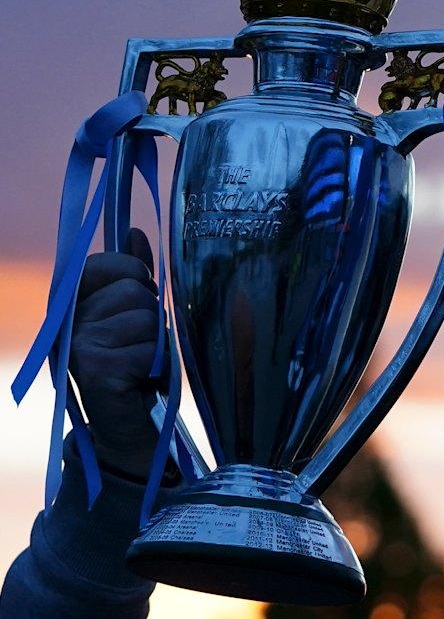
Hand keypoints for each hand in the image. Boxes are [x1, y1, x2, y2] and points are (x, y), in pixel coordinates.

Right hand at [69, 229, 166, 480]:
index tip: (135, 303)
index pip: (106, 263)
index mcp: (73, 303)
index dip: (133, 277)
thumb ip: (133, 274)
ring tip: (142, 365)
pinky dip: (156, 366)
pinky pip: (148, 349)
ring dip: (155, 345)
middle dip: (150, 318)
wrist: (130, 431)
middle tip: (139, 346)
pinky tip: (142, 382)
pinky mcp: (95, 371)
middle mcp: (67, 323)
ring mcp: (78, 346)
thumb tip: (134, 232)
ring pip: (145, 319)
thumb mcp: (135, 315)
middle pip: (134, 291)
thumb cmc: (136, 367)